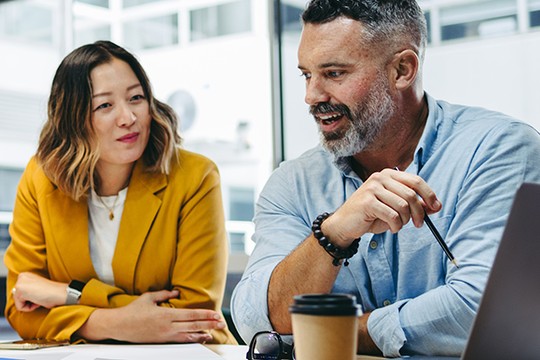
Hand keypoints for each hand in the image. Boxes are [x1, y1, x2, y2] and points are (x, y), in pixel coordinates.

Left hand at [12, 272, 67, 311]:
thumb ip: (27, 289)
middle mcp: (22, 276)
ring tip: (39, 298)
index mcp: (26, 275)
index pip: (20, 293)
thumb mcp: (36, 288)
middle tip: (40, 295)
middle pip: (17, 297)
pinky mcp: (19, 290)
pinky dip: (29, 308)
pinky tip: (38, 301)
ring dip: (30, 304)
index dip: (31, 297)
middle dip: (28, 300)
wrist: (59, 293)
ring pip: (18, 302)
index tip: (40, 293)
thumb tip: (20, 295)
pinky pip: (20, 307)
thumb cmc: (52, 292)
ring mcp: (19, 283)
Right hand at [78, 289, 225, 342]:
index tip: (215, 314)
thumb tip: (177, 292)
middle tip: (222, 323)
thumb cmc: (132, 311)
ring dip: (204, 332)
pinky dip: (193, 339)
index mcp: (165, 314)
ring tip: (215, 331)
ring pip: (189, 334)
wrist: (119, 326)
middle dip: (209, 324)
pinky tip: (200, 337)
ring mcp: (166, 335)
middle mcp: (168, 326)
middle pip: (193, 325)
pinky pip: (181, 340)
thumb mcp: (148, 298)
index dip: (205, 314)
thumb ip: (164, 294)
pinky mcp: (163, 340)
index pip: (190, 314)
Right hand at [322, 168, 440, 246]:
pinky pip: (392, 215)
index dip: (429, 194)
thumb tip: (436, 206)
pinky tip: (392, 228)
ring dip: (405, 220)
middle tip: (419, 224)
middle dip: (419, 212)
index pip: (416, 181)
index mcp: (388, 175)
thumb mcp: (396, 209)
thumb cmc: (372, 215)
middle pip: (411, 194)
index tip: (436, 207)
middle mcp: (380, 177)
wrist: (346, 224)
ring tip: (399, 225)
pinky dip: (396, 226)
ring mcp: (372, 188)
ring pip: (402, 206)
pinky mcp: (367, 202)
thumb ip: (415, 205)